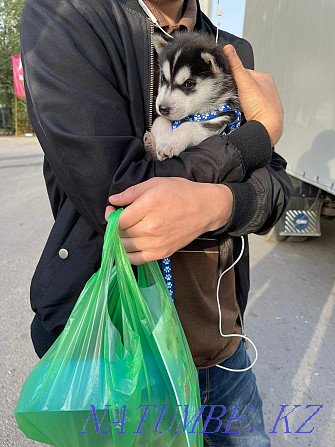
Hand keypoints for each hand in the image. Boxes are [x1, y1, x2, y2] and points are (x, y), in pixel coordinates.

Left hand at [105, 177, 232, 264]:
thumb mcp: (156, 183)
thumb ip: (132, 192)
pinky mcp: (162, 253)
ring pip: (126, 247)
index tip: (112, 210)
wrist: (206, 209)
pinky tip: (126, 247)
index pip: (119, 219)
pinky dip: (127, 255)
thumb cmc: (182, 192)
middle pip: (121, 233)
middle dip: (114, 226)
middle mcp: (152, 227)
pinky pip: (137, 260)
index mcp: (149, 206)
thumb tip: (113, 200)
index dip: (111, 215)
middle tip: (117, 219)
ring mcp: (157, 242)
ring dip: (119, 239)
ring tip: (123, 231)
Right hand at [223, 44, 283, 145]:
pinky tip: (240, 114)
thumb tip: (228, 49)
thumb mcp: (246, 83)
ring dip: (237, 103)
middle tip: (232, 96)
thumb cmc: (263, 108)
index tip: (227, 81)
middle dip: (235, 92)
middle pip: (243, 87)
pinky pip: (244, 111)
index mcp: (265, 79)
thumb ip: (236, 66)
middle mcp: (265, 90)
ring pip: (243, 100)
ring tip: (237, 106)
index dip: (234, 77)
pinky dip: (240, 112)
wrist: (267, 129)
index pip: (244, 72)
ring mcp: (262, 103)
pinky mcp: (258, 114)